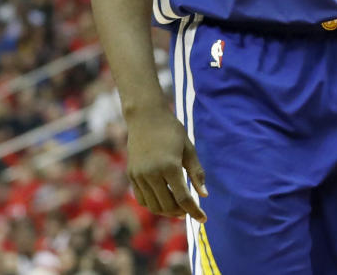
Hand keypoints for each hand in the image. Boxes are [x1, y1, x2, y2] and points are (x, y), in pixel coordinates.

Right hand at [125, 104, 207, 221]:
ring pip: (154, 205)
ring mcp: (139, 175)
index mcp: (170, 166)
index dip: (195, 211)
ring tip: (179, 209)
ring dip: (167, 211)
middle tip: (191, 212)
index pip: (184, 198)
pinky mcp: (132, 175)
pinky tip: (163, 202)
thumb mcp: (189, 149)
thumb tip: (204, 195)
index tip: (204, 219)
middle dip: (181, 212)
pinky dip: (153, 205)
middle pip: (168, 205)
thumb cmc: (172, 131)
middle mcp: (152, 173)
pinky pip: (142, 199)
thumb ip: (196, 172)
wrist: (145, 117)